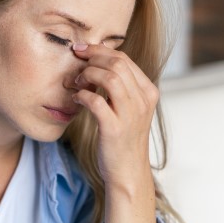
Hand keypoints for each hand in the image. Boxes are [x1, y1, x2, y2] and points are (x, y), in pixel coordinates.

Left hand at [71, 43, 158, 222]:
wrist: (128, 173)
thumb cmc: (124, 140)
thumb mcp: (130, 110)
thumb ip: (122, 88)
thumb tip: (98, 64)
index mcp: (148, 92)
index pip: (125, 59)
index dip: (100, 50)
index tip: (82, 49)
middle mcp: (143, 101)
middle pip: (118, 63)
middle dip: (92, 57)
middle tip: (75, 59)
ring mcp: (130, 115)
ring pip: (110, 78)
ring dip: (88, 74)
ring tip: (76, 81)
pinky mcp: (115, 129)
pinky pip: (96, 101)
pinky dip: (83, 95)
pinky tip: (76, 98)